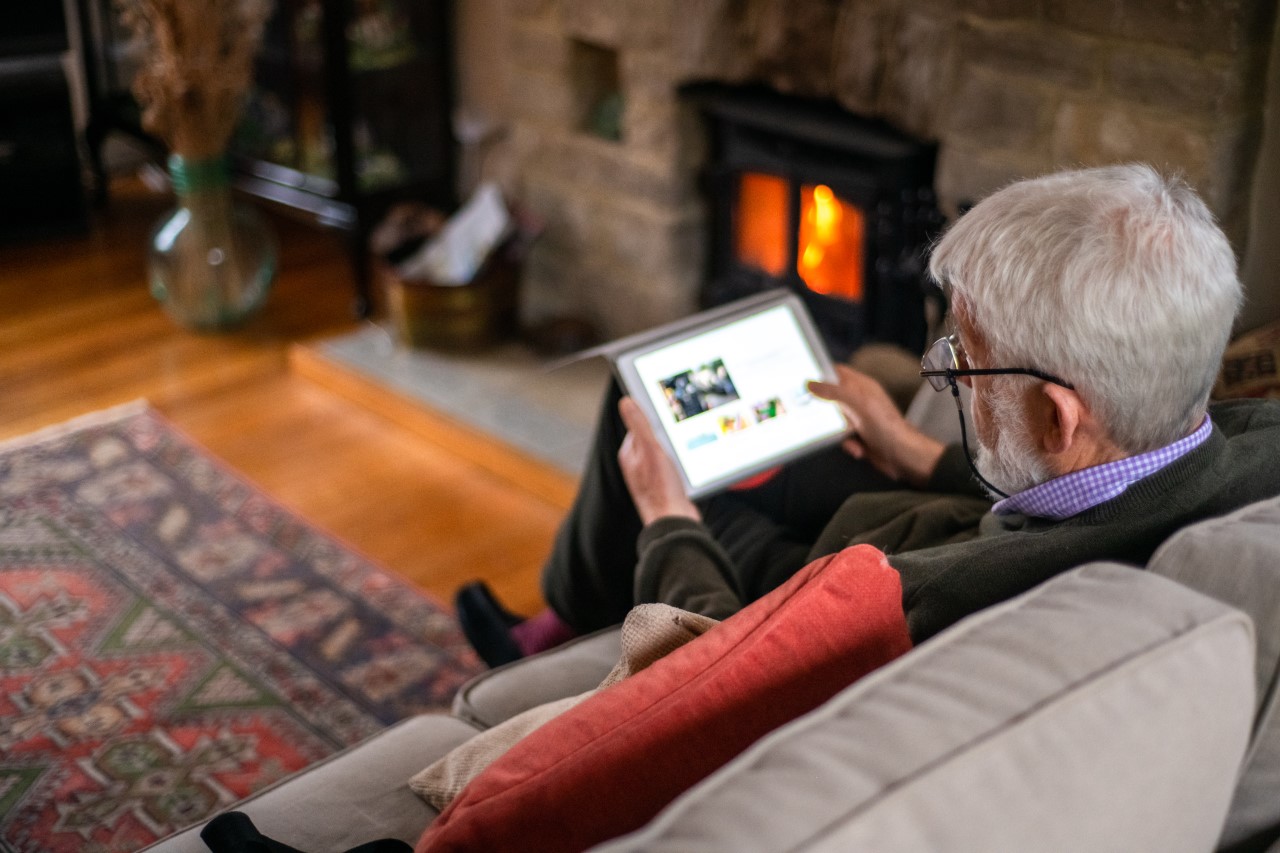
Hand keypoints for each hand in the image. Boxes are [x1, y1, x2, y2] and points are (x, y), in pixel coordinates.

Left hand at [617, 396, 700, 525]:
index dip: (655, 420)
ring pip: (666, 453)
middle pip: (654, 438)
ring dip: (677, 451)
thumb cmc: (660, 487)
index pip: (640, 425)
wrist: (674, 521)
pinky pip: (674, 467)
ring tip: (685, 455)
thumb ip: (639, 424)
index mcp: (629, 453)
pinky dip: (682, 465)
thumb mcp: (651, 449)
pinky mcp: (664, 486)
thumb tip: (626, 401)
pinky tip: (689, 469)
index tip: (670, 417)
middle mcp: (637, 465)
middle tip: (680, 436)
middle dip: (668, 435)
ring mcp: (650, 476)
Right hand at [808, 365, 945, 487]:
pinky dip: (848, 445)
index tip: (804, 380)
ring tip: (850, 436)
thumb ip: (834, 391)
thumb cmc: (885, 426)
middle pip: (831, 398)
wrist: (903, 457)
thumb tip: (811, 383)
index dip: (821, 374)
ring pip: (834, 421)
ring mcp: (859, 419)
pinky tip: (858, 449)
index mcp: (861, 387)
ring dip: (838, 432)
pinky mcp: (859, 436)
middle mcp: (859, 400)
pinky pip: (842, 438)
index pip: (837, 373)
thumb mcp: (858, 404)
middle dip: (825, 410)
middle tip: (815, 414)